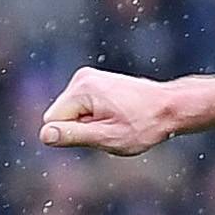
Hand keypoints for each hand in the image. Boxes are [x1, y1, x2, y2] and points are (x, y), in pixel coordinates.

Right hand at [36, 67, 183, 156]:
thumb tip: (44, 135)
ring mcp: (88, 77)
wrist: (169, 107)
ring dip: (90, 123)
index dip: (73, 134)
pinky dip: (96, 116)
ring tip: (117, 122)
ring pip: (72, 112)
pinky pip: (82, 107)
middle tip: (110, 128)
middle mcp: (82, 78)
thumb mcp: (107, 137)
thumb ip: (73, 135)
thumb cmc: (143, 125)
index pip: (52, 121)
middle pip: (61, 115)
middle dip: (80, 128)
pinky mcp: (95, 82)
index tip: (100, 132)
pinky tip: (117, 115)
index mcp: (82, 89)